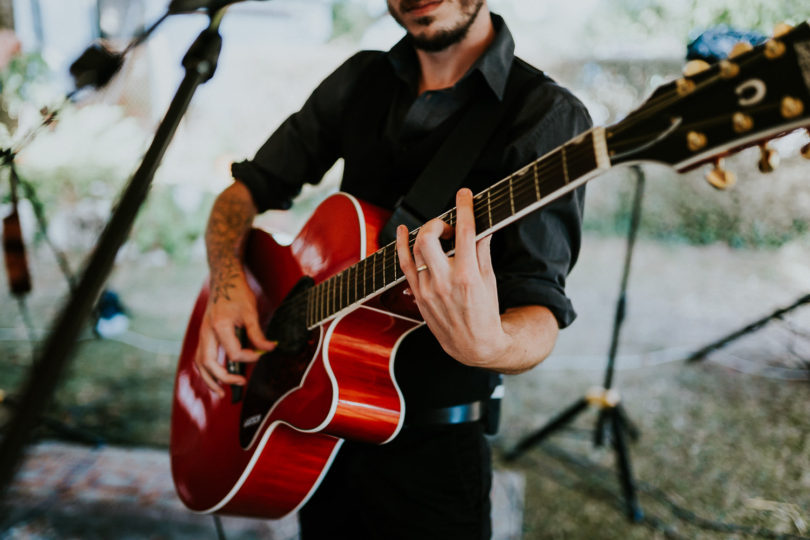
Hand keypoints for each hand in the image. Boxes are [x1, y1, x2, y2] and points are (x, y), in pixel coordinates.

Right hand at [194, 273, 276, 396]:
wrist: (224, 280)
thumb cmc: (237, 294)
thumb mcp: (251, 312)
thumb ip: (258, 334)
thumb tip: (269, 349)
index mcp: (219, 326)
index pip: (233, 352)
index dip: (248, 358)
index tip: (260, 354)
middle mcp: (207, 332)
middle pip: (208, 363)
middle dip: (222, 378)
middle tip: (240, 384)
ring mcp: (202, 334)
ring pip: (200, 362)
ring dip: (209, 379)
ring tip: (221, 392)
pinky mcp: (204, 335)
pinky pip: (201, 357)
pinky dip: (207, 370)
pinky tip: (216, 377)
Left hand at [395, 188, 508, 366]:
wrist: (473, 345)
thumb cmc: (485, 312)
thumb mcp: (489, 280)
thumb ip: (482, 250)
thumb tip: (481, 226)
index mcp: (467, 276)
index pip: (464, 232)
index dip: (464, 208)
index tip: (464, 194)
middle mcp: (444, 282)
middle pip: (429, 238)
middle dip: (438, 222)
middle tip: (449, 226)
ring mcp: (427, 289)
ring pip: (415, 249)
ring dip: (425, 233)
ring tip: (438, 234)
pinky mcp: (417, 295)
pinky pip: (403, 264)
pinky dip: (401, 245)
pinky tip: (403, 231)